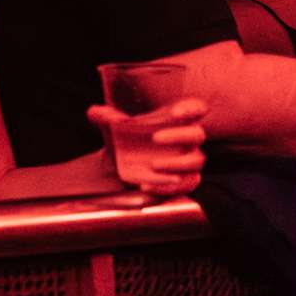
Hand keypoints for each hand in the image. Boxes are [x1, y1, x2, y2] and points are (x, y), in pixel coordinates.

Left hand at [88, 98, 207, 195]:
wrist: (116, 165)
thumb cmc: (120, 138)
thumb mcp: (109, 126)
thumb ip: (102, 116)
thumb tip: (98, 113)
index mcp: (173, 118)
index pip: (195, 108)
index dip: (192, 108)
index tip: (176, 112)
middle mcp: (185, 138)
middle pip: (197, 134)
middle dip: (179, 136)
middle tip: (155, 138)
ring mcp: (188, 159)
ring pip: (196, 160)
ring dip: (176, 163)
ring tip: (152, 165)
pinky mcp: (185, 179)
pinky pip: (187, 184)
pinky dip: (169, 187)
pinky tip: (147, 186)